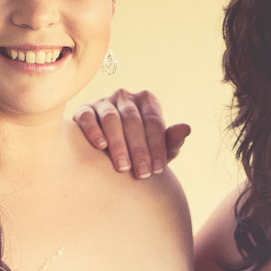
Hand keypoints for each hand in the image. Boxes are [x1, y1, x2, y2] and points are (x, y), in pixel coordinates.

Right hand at [73, 88, 189, 177]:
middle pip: (133, 120)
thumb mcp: (159, 149)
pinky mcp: (84, 110)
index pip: (154, 122)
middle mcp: (125, 96)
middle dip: (139, 149)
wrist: (110, 154)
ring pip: (111, 118)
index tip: (158, 170)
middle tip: (142, 174)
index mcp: (147, 101)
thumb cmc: (141, 151)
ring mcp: (104, 102)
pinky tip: (101, 146)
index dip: (157, 146)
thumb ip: (172, 141)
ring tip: (123, 167)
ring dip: (118, 143)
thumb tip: (186, 129)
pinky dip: (94, 130)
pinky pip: (87, 116)